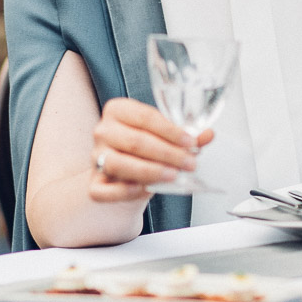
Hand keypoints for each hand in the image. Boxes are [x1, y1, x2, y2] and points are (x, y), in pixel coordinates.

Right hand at [89, 97, 212, 202]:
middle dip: (167, 154)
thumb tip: (208, 135)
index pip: (146, 117)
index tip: (191, 142)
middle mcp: (103, 131)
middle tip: (189, 163)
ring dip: (150, 171)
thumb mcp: (165, 137)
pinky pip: (105, 190)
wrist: (126, 174)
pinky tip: (144, 189)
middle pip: (135, 141)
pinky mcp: (93, 183)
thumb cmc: (145, 149)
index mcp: (118, 110)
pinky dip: (125, 191)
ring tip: (173, 176)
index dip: (171, 131)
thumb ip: (186, 136)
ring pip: (119, 164)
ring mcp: (96, 157)